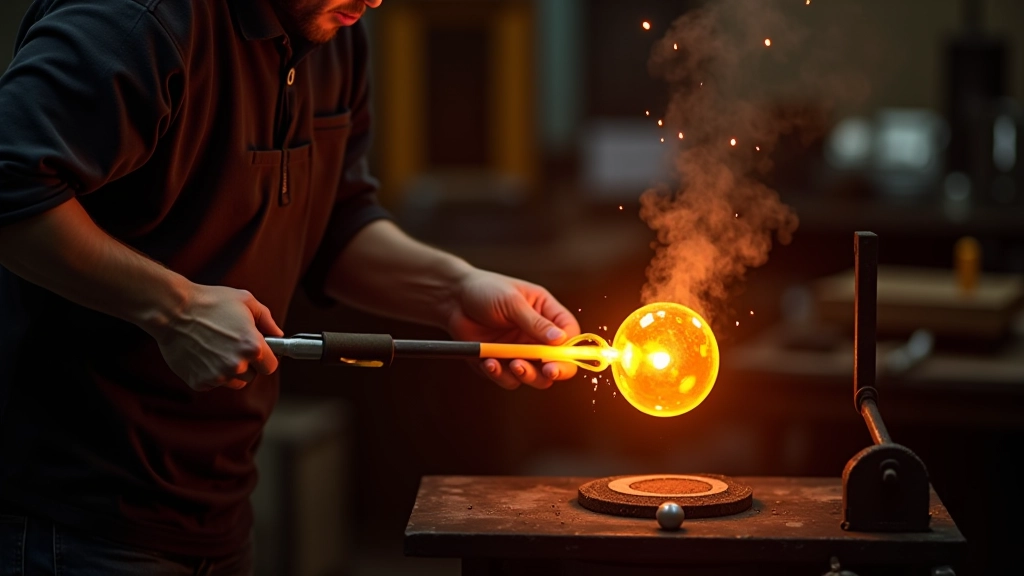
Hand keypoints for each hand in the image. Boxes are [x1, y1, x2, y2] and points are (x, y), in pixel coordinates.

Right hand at [151, 284, 283, 390]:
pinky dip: (210, 373)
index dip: (265, 358)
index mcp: (253, 347)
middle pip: (252, 376)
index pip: (270, 366)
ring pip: (233, 382)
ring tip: (216, 348)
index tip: (258, 351)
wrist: (172, 310)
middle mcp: (237, 366)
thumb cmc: (210, 301)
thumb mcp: (246, 301)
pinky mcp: (199, 382)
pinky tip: (202, 354)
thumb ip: (267, 320)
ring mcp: (217, 376)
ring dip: (229, 370)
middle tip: (231, 344)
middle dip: (246, 363)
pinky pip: (213, 383)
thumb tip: (279, 335)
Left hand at [446, 270, 580, 389]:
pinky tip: (489, 362)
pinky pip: (509, 379)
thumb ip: (535, 322)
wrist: (452, 300)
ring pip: (536, 377)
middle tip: (546, 370)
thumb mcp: (512, 302)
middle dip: (554, 370)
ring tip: (513, 364)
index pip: (571, 336)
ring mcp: (521, 352)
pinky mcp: (502, 364)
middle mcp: (538, 336)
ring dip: (527, 375)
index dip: (571, 350)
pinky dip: (501, 375)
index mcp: (547, 314)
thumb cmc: (485, 290)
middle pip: (559, 363)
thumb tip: (561, 340)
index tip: (559, 357)